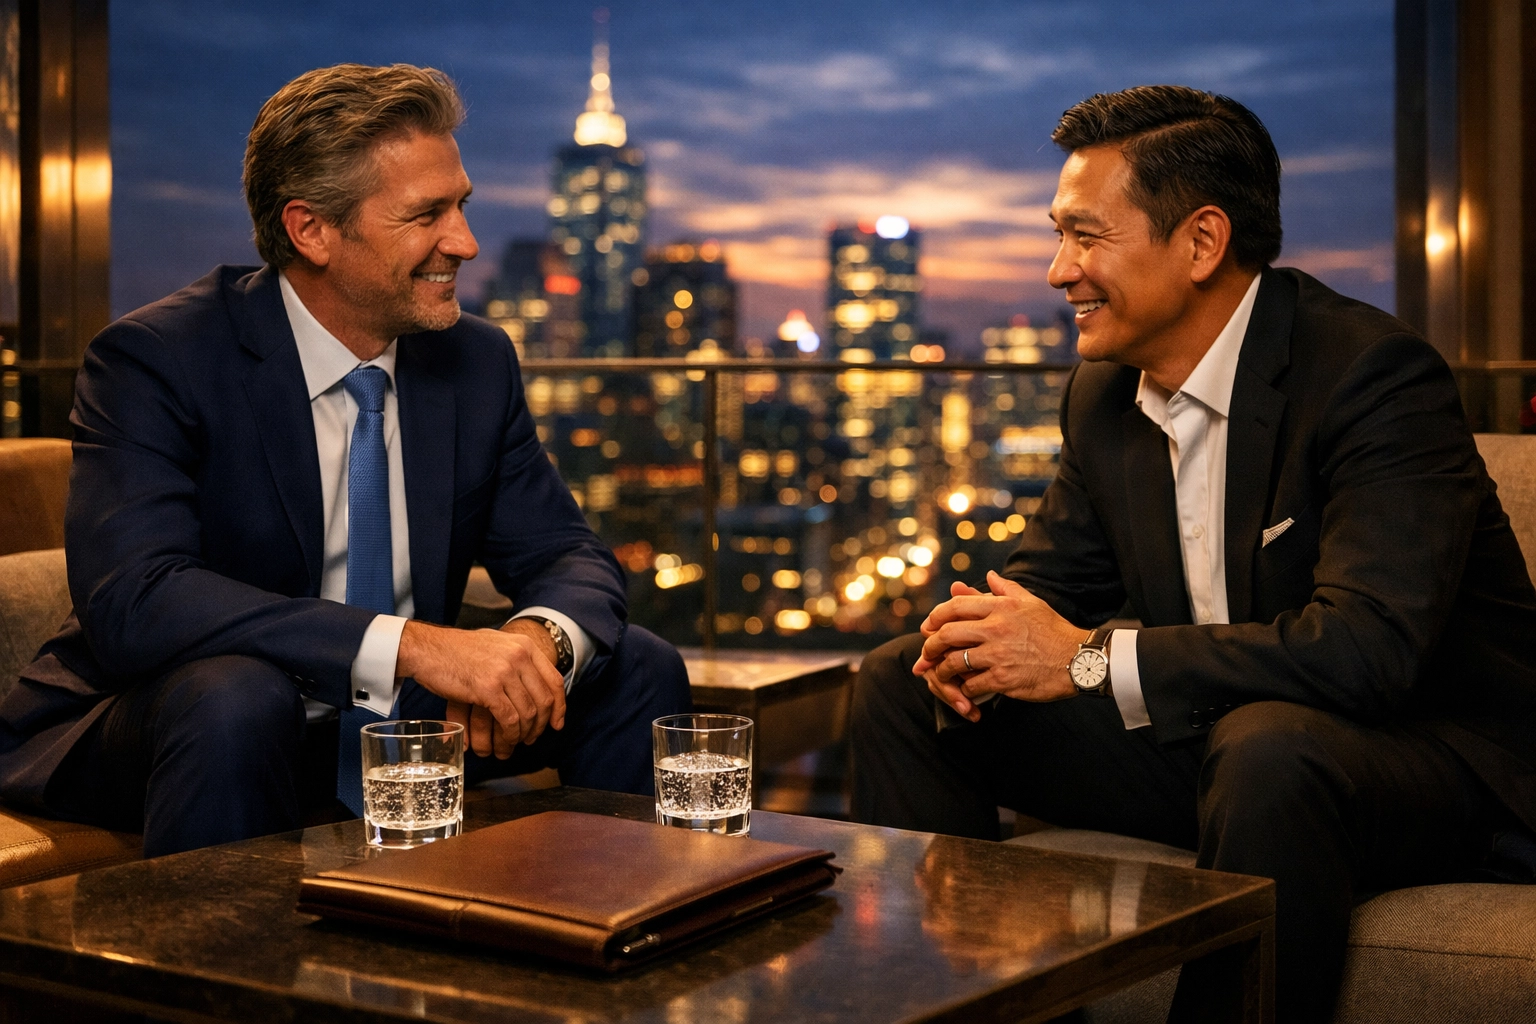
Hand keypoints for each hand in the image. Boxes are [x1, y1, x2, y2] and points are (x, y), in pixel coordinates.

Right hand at [396, 620, 565, 758]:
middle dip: (542, 724)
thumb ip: (517, 659)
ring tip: (517, 741)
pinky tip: (506, 739)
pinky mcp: (488, 688)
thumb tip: (534, 686)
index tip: (557, 723)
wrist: (428, 649)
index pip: (554, 680)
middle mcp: (519, 656)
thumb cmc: (458, 651)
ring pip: (528, 712)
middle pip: (544, 700)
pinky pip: (510, 718)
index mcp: (524, 645)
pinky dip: (511, 733)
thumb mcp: (496, 646)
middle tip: (533, 737)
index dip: (559, 706)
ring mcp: (505, 671)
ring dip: (525, 732)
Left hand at [911, 571, 1084, 720]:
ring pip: (955, 662)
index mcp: (1001, 607)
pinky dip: (964, 688)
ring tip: (942, 674)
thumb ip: (1004, 589)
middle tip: (926, 654)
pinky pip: (971, 684)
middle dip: (930, 646)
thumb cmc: (1054, 630)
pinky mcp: (1003, 679)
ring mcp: (998, 655)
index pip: (955, 607)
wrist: (1078, 660)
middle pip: (948, 634)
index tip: (928, 627)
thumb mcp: (1030, 602)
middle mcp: (996, 629)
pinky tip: (966, 689)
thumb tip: (988, 576)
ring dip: (943, 670)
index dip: (935, 617)